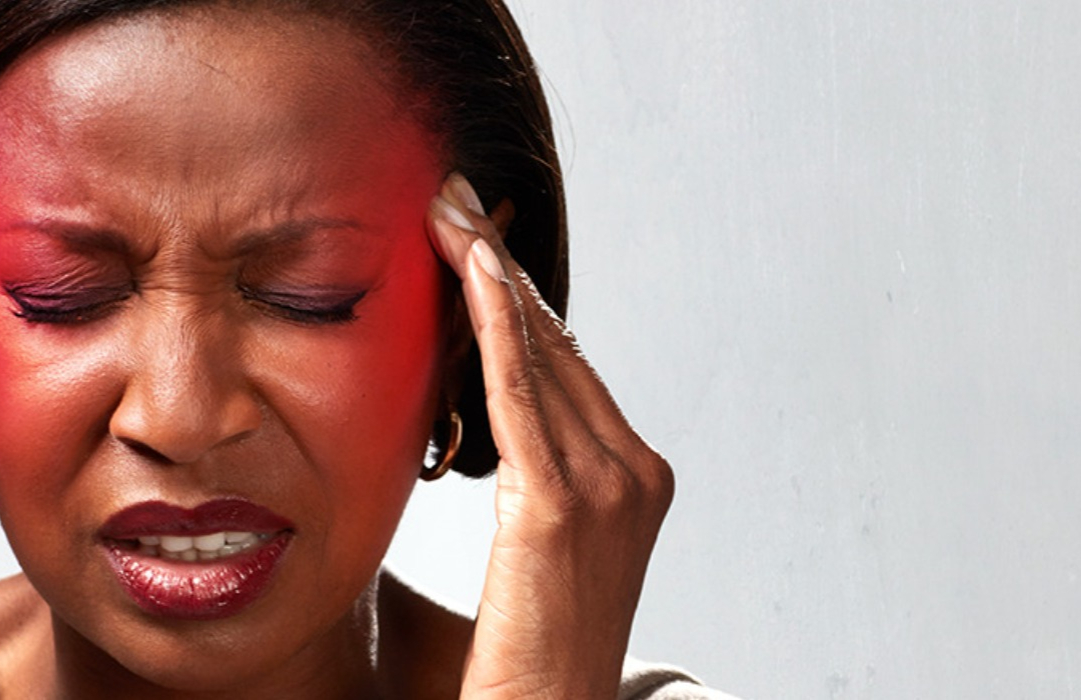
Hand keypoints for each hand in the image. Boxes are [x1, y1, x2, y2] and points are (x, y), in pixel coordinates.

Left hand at [427, 175, 674, 699]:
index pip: (568, 366)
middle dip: (498, 267)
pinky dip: (499, 323)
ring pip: (540, 354)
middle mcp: (635, 471)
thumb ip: (521, 483)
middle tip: (450, 200)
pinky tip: (471, 271)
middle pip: (557, 345)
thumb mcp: (535, 551)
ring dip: (488, 275)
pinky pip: (523, 392)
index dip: (517, 297)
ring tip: (445, 213)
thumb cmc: (528, 650)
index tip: (472, 241)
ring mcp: (609, 485)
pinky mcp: (562, 504)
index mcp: (635, 478)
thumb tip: (464, 431)